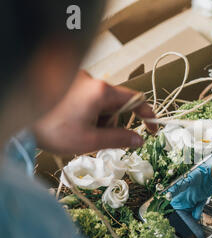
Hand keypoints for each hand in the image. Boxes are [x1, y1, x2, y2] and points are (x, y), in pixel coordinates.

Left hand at [33, 71, 155, 154]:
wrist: (16, 117)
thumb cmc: (50, 128)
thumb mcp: (89, 140)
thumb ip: (118, 139)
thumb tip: (139, 140)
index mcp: (101, 92)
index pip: (136, 100)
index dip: (148, 116)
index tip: (152, 129)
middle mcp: (92, 81)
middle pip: (116, 104)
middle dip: (112, 123)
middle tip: (96, 139)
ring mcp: (78, 80)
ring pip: (100, 103)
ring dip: (97, 119)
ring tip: (77, 131)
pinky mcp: (68, 82)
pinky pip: (87, 98)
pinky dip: (85, 112)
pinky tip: (70, 122)